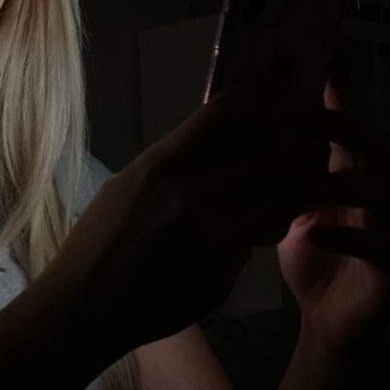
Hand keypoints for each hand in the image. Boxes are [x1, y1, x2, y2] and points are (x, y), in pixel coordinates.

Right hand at [55, 78, 331, 357]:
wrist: (86, 306)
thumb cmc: (96, 239)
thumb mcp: (126, 186)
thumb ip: (171, 166)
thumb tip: (214, 148)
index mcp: (161, 166)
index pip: (222, 115)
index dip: (257, 94)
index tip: (277, 84)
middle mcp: (192, 196)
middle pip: (267, 159)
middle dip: (292, 148)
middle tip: (304, 142)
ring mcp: (212, 240)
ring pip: (278, 206)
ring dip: (289, 195)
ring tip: (291, 188)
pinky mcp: (223, 277)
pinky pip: (254, 248)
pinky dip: (258, 236)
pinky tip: (249, 234)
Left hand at [278, 81, 389, 356]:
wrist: (331, 318)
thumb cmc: (312, 250)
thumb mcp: (290, 199)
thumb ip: (278, 164)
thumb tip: (239, 121)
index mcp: (351, 169)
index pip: (349, 120)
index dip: (341, 89)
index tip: (321, 56)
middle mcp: (378, 189)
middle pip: (373, 143)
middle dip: (340, 126)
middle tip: (305, 118)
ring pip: (382, 191)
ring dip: (341, 181)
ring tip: (305, 179)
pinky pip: (384, 245)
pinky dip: (348, 237)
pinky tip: (314, 233)